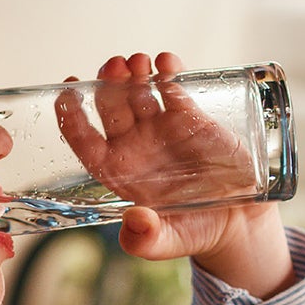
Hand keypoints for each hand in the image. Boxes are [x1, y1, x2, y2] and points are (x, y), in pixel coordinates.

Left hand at [59, 52, 290, 292]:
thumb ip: (147, 240)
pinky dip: (168, 72)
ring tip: (139, 61)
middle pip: (110, 107)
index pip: (84, 140)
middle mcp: (135, 145)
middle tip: (113, 67)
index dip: (71, 117)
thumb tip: (134, 222)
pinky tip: (167, 62)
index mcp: (119, 171)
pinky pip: (173, 88)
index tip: (66, 92)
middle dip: (107, 84)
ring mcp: (161, 128)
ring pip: (138, 91)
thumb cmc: (197, 231)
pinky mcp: (190, 117)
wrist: (238, 221)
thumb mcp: (170, 242)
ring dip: (134, 72)